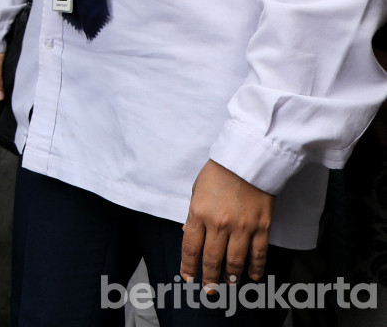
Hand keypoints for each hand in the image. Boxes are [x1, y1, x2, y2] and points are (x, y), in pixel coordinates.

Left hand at [181, 160, 274, 289]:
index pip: (190, 248)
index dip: (188, 266)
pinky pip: (258, 253)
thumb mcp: (196, 192)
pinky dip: (256, 268)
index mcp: (198, 214)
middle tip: (208, 289)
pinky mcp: (262, 226)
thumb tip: (187, 234)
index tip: (188, 277)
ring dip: (230, 277)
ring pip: (235, 261)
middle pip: (212, 259)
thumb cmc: (218, 173)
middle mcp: (219, 224)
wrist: (247, 160)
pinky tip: (253, 276)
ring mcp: (242, 227)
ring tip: (228, 285)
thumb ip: (193, 215)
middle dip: (208, 277)